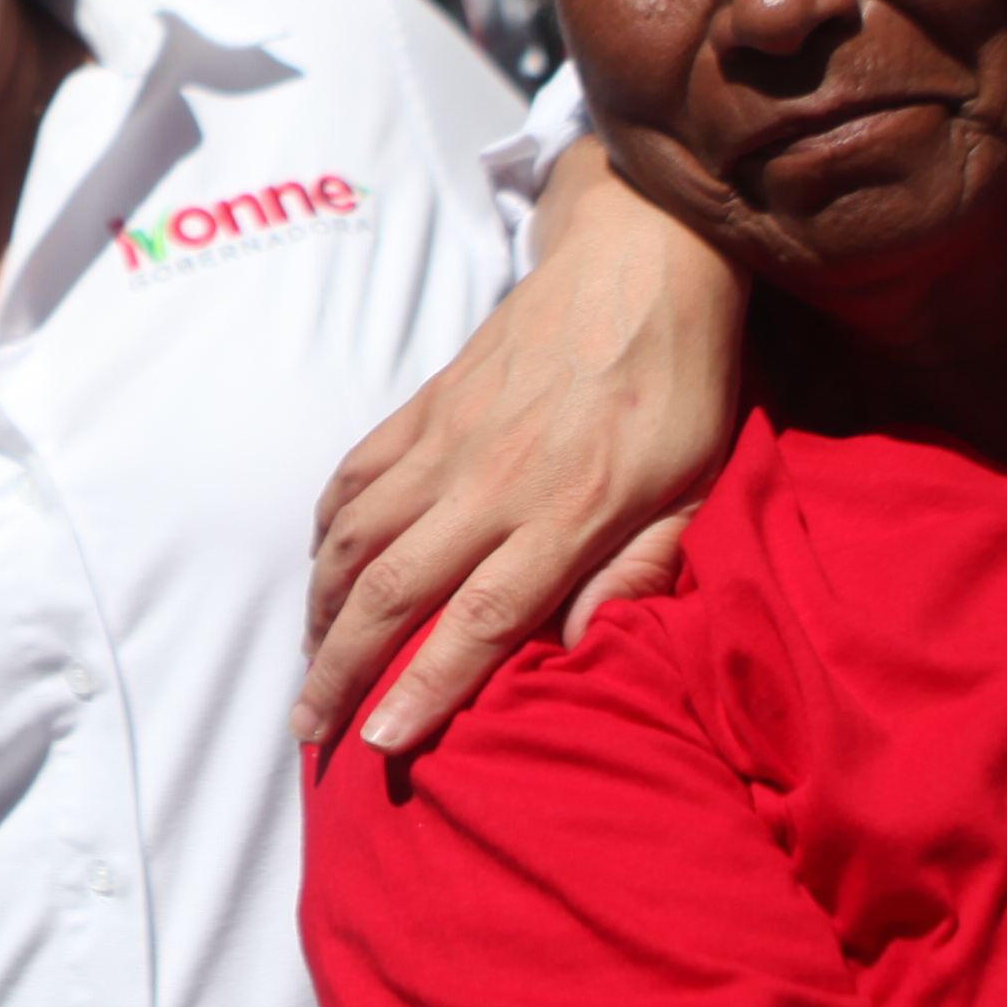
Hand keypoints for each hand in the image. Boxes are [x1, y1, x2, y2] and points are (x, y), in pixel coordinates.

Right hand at [300, 139, 743, 749]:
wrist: (643, 261)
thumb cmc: (682, 388)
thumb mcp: (697, 488)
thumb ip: (640, 568)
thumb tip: (579, 647)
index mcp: (568, 511)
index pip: (479, 617)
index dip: (424, 686)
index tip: (381, 745)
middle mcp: (493, 480)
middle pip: (392, 589)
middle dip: (340, 671)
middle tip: (312, 732)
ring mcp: (448, 438)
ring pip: (354, 535)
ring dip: (320, 610)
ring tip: (309, 667)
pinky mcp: (426, 404)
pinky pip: (354, 474)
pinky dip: (324, 529)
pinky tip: (321, 570)